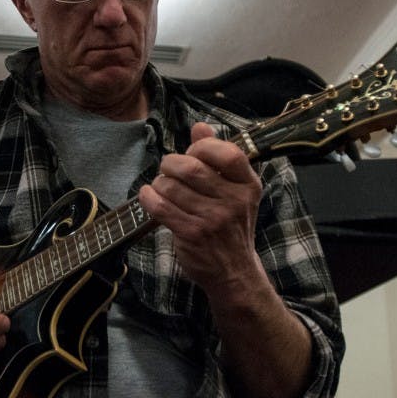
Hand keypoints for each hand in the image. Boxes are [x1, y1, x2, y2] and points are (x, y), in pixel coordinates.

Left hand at [138, 122, 262, 293]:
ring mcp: (213, 219)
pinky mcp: (192, 234)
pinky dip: (148, 197)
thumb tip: (200, 126)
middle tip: (167, 170)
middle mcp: (234, 201)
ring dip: (159, 183)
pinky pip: (160, 206)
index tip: (192, 154)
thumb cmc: (231, 225)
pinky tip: (148, 196)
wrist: (234, 271)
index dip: (202, 147)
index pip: (226, 152)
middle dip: (170, 163)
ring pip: (171, 186)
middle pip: (191, 167)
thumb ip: (217, 156)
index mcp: (248, 185)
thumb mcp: (234, 190)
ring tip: (161, 187)